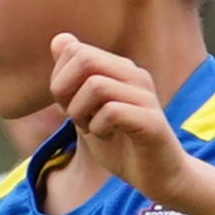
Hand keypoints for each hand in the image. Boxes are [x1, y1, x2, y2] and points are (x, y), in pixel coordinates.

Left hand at [49, 36, 192, 203]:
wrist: (156, 175)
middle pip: (84, 59)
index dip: (59, 81)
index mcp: (119, 69)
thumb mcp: (86, 110)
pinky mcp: (151, 120)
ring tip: (92, 128)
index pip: (73, 51)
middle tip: (74, 116)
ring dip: (81, 113)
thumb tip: (58, 39)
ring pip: (95, 85)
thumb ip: (72, 81)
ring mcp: (145, 96)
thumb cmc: (120, 144)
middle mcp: (134, 75)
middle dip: (65, 91)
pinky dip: (98, 128)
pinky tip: (107, 136)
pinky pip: (111, 111)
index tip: (68, 106)